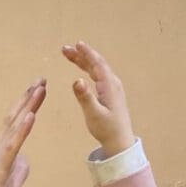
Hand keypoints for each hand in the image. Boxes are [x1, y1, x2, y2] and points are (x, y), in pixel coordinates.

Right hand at [0, 79, 45, 186]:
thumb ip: (17, 174)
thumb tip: (25, 160)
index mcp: (1, 159)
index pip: (15, 129)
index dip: (27, 109)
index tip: (39, 91)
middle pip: (14, 122)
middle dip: (28, 100)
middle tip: (41, 79)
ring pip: (12, 129)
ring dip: (26, 108)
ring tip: (39, 89)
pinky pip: (10, 148)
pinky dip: (21, 131)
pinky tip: (30, 116)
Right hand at [62, 41, 134, 156]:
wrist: (119, 142)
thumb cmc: (107, 130)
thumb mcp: (94, 114)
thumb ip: (85, 97)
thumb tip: (76, 80)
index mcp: (109, 86)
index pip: (97, 64)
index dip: (86, 53)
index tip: (76, 44)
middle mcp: (112, 84)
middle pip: (96, 64)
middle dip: (81, 55)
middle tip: (65, 49)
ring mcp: (112, 88)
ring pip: (96, 69)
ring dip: (83, 61)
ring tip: (70, 55)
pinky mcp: (110, 94)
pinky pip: (98, 75)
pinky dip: (89, 69)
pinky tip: (83, 69)